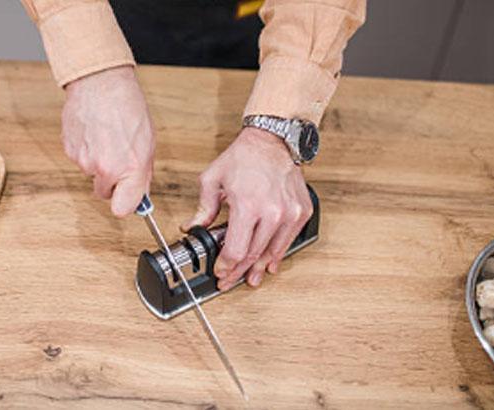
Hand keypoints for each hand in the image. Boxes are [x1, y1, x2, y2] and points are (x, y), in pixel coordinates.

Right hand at [61, 66, 154, 216]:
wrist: (101, 82)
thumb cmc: (128, 107)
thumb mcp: (148, 142)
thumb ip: (143, 173)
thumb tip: (140, 193)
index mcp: (130, 168)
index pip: (122, 209)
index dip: (125, 204)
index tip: (127, 198)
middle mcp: (105, 169)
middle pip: (104, 193)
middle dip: (111, 182)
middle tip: (118, 158)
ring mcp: (84, 161)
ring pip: (91, 173)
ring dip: (98, 161)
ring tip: (107, 136)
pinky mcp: (69, 150)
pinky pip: (79, 159)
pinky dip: (86, 149)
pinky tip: (95, 131)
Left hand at [181, 127, 312, 289]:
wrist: (272, 140)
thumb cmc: (244, 157)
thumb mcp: (213, 180)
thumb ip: (203, 209)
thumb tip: (193, 228)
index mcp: (248, 206)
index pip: (236, 250)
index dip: (226, 266)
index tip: (220, 272)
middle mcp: (272, 212)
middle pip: (254, 255)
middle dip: (239, 271)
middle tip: (230, 280)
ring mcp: (289, 213)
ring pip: (273, 251)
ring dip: (260, 268)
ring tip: (251, 278)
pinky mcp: (301, 211)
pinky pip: (289, 240)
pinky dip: (278, 253)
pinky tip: (270, 262)